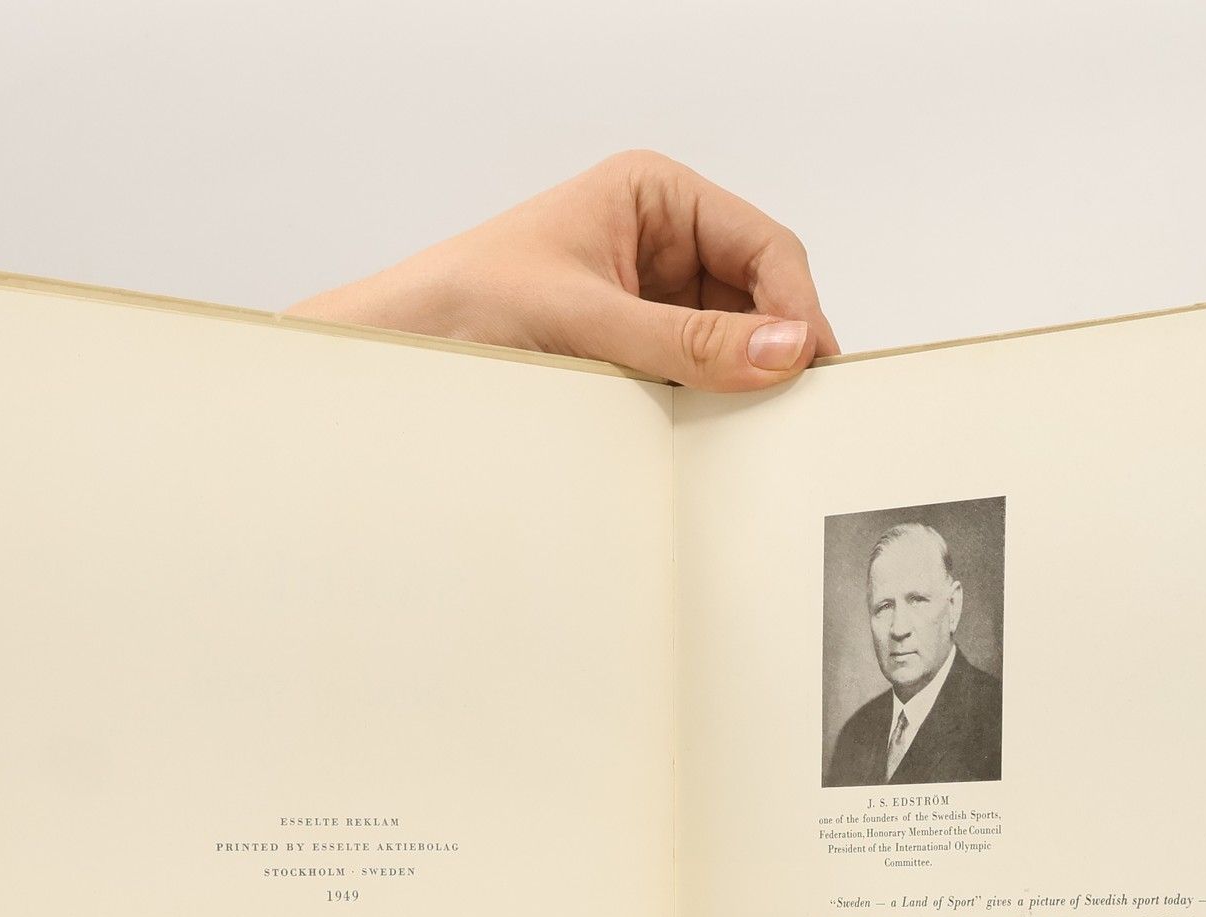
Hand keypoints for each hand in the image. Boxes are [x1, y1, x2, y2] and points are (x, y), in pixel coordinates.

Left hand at [287, 149, 840, 392]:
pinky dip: (708, 404)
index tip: (807, 366)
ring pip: (731, 342)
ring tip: (745, 426)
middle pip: (757, 297)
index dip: (795, 307)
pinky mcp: (634, 350)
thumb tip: (782, 350)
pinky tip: (706, 431)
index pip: (763, 246)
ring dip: (739, 382)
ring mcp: (650, 298)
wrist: (398, 348)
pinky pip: (695, 375)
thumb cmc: (466, 300)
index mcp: (655, 196)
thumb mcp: (587, 319)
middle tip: (793, 410)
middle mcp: (661, 241)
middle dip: (774, 349)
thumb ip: (688, 341)